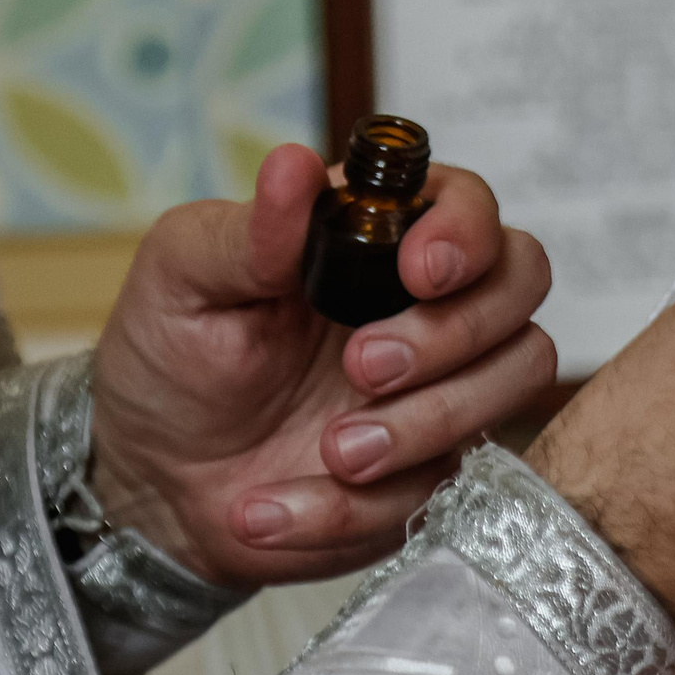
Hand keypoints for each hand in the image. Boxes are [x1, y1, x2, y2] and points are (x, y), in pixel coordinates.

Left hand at [89, 145, 556, 587]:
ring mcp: (443, 385)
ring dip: (424, 424)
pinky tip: (269, 509)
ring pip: (514, 381)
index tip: (418, 271)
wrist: (151, 482)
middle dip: (454, 332)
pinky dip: (351, 509)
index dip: (467, 232)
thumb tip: (294, 165)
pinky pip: (440, 487)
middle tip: (362, 368)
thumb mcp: (182, 281)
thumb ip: (246, 232)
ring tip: (329, 453)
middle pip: (522, 284)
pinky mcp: (431, 467)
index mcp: (376, 236)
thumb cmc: (171, 358)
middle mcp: (428, 301)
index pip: (471, 204)